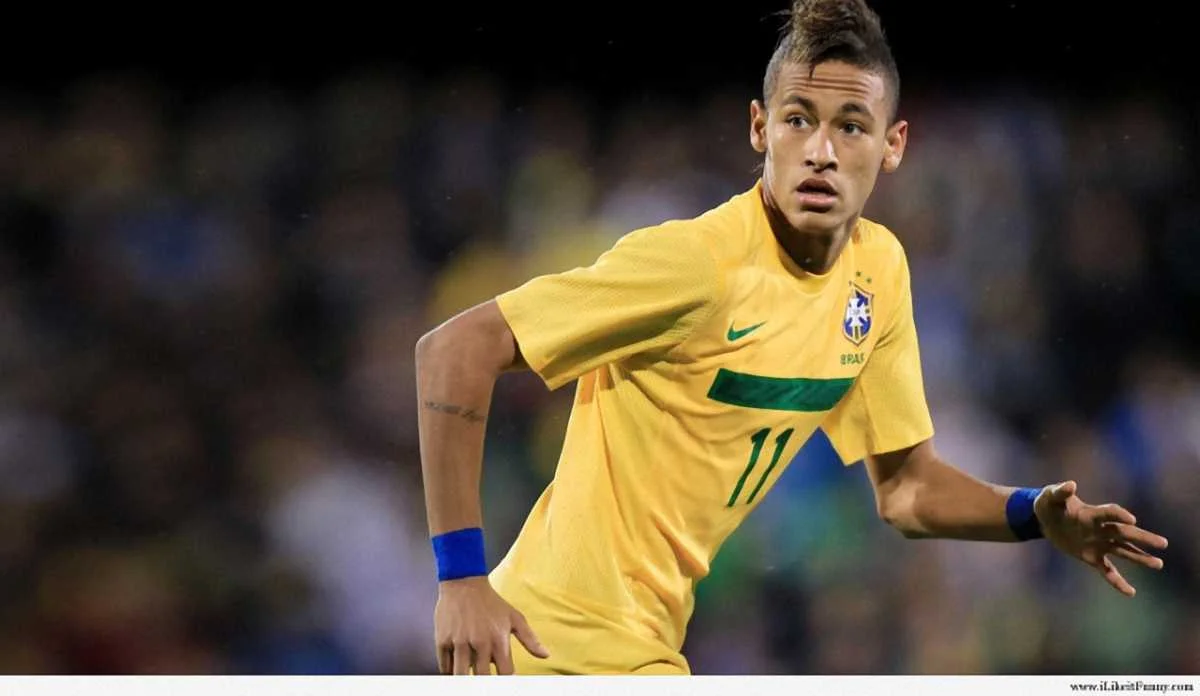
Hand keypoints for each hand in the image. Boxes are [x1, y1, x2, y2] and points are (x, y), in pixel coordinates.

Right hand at [434, 576, 549, 674]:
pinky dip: (449, 671)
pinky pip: (444, 667)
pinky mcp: (442, 640)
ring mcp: (459, 642)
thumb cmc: (491, 602)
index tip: (504, 680)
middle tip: (485, 677)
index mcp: (499, 639)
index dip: (506, 681)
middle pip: (482, 677)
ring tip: (469, 675)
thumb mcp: (514, 617)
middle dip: (484, 682)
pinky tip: (455, 668)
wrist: (464, 583)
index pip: (506, 673)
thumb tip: (545, 655)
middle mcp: (479, 642)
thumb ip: (530, 639)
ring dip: (465, 678)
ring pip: (460, 675)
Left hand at [1034, 480, 1168, 596]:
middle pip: (1124, 533)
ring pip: (1123, 551)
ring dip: (1140, 557)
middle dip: (1143, 538)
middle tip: (1163, 543)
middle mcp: (1100, 529)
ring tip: (1159, 564)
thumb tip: (1070, 484)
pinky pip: (1107, 570)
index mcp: (1091, 513)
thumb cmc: (1048, 504)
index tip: (1131, 520)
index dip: (1119, 515)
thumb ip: (1059, 492)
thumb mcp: (1049, 497)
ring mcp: (1098, 544)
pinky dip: (1117, 581)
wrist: (1044, 521)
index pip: (1109, 513)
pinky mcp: (1092, 557)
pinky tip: (1130, 592)